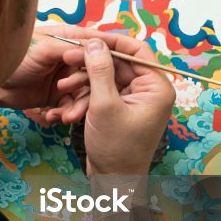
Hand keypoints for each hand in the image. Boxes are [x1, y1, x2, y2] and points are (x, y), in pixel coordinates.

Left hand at [0, 25, 104, 126]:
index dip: (112, 55)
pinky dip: (67, 113)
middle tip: (80, 101)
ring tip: (67, 117)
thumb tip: (96, 48)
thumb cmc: (14, 58)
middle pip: (97, 72)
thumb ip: (70, 48)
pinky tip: (54, 118)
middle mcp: (73, 57)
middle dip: (92, 89)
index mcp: (71, 39)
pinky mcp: (60, 95)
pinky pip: (73, 105)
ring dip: (79, 106)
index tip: (125, 69)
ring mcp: (68, 77)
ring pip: (87, 92)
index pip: (98, 44)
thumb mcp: (43, 49)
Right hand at [63, 35, 174, 175]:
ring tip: (63, 88)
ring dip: (84, 81)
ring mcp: (135, 100)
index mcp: (157, 87)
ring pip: (107, 77)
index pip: (137, 50)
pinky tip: (70, 106)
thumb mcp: (104, 105)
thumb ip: (100, 70)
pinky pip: (104, 92)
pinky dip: (87, 96)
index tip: (87, 38)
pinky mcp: (121, 108)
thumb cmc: (115, 148)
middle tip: (67, 59)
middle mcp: (150, 90)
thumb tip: (95, 42)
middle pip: (119, 62)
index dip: (112, 41)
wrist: (113, 182)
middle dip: (91, 63)